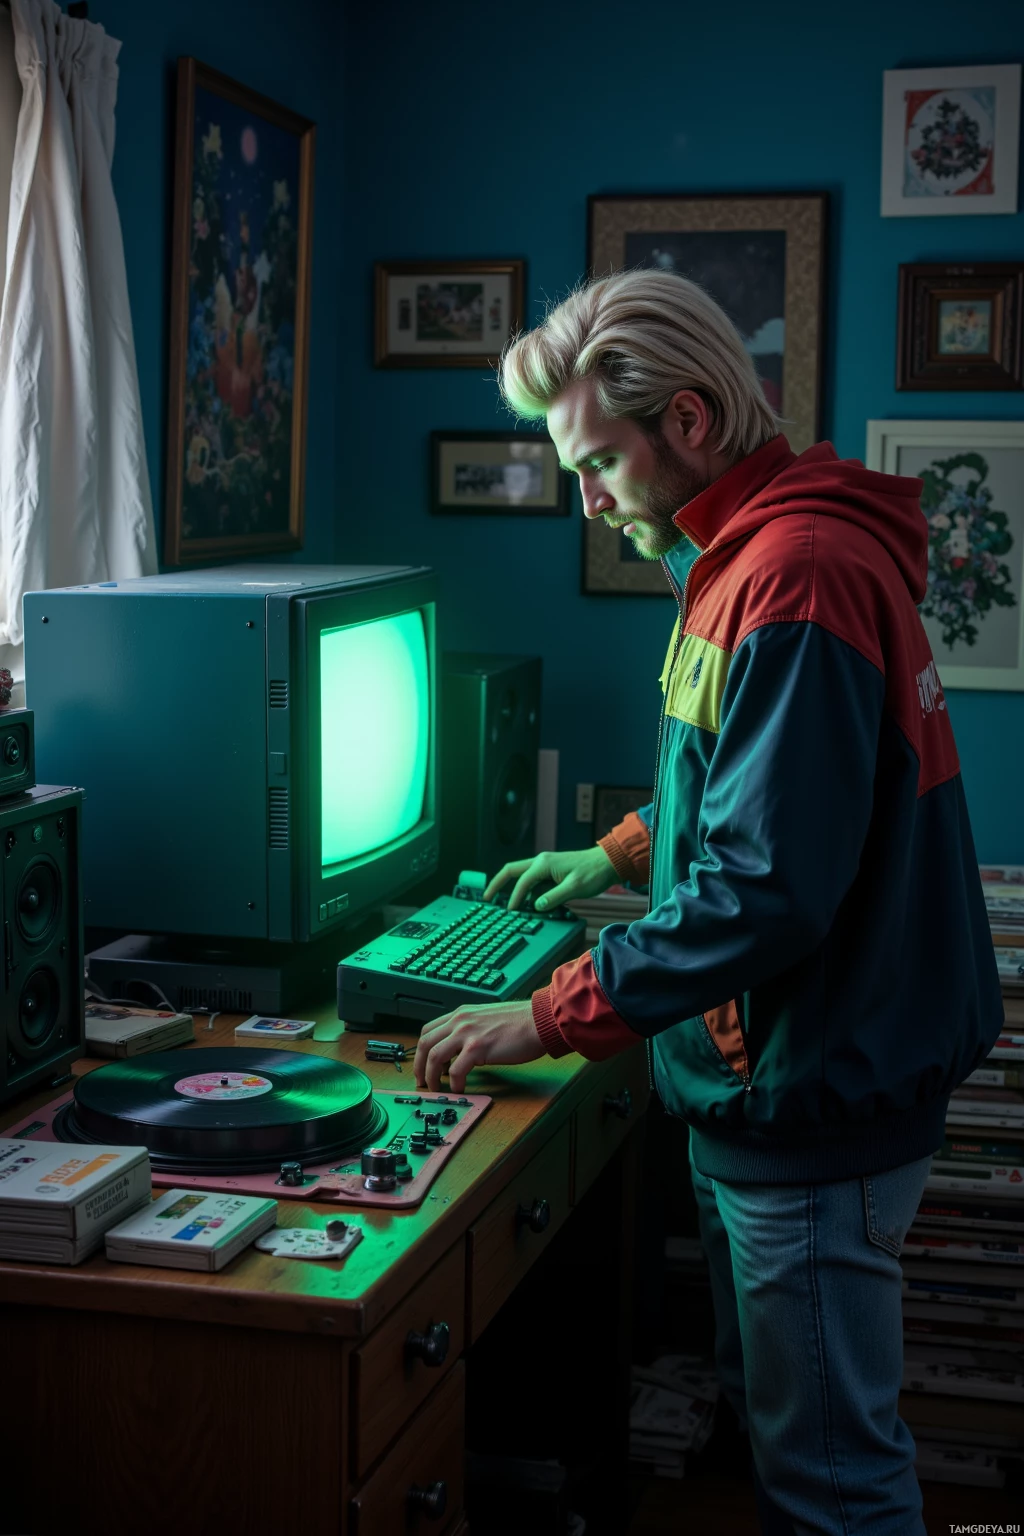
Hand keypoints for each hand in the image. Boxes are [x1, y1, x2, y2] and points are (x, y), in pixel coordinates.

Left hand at [414, 1000, 543, 1092]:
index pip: (428, 1030)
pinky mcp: (478, 1048)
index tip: (424, 1065)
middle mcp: (460, 1020)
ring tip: (437, 1089)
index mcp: (461, 1014)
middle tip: (423, 1082)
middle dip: (419, 1066)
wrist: (539, 1020)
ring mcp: (467, 1033)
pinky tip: (460, 1089)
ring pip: (434, 1057)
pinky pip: (455, 1070)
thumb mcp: (487, 1018)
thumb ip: (471, 1028)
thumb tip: (460, 1049)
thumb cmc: (520, 1022)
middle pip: (425, 1043)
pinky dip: (454, 1083)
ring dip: (432, 1077)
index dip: (421, 1050)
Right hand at [484, 845, 616, 911]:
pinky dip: (527, 891)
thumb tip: (536, 906)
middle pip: (511, 871)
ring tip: (507, 905)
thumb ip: (554, 897)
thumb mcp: (574, 888)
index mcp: (543, 864)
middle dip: (497, 884)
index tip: (510, 912)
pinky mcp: (551, 871)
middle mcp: (541, 861)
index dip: (515, 898)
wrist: (608, 862)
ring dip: (513, 889)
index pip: (522, 882)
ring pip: (521, 875)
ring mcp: (545, 865)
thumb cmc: (593, 873)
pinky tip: (529, 903)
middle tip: (486, 898)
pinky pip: (533, 880)